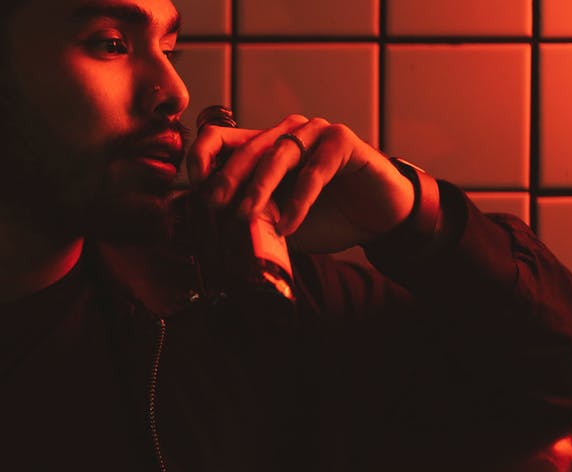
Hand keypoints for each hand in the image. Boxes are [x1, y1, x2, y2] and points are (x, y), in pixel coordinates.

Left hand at [185, 114, 415, 253]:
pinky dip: (299, 200)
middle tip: (214, 206)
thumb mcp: (277, 222)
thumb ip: (250, 221)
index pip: (221, 138)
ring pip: (278, 156)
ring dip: (259, 189)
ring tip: (246, 218)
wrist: (378, 217)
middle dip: (227, 179)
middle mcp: (287, 133)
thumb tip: (210, 238)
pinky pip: (315, 170)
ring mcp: (315, 133)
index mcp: (264, 146)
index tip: (194, 185)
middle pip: (247, 148)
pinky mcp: (342, 142)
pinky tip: (288, 225)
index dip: (203, 156)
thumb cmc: (324, 216)